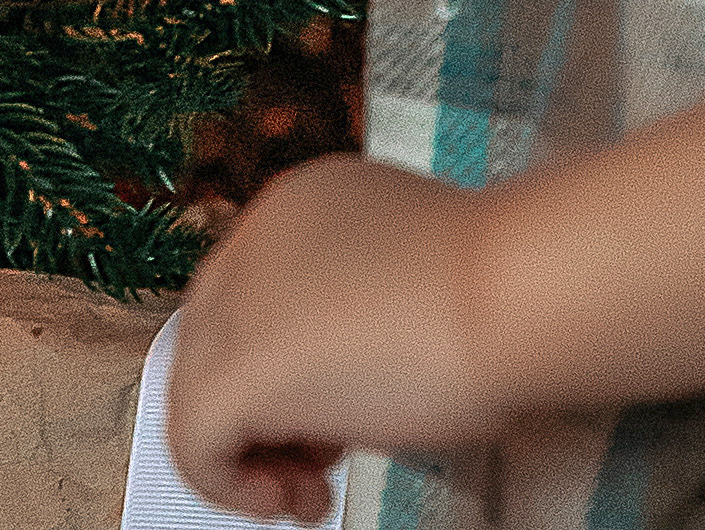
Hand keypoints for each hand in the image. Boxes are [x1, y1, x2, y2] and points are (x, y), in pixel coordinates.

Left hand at [167, 155, 486, 522]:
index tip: (333, 413)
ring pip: (194, 392)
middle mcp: (256, 237)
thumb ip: (357, 305)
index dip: (282, 366)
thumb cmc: (495, 290)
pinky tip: (299, 500)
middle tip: (320, 460)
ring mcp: (238, 298)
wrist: (511, 291)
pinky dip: (231, 487)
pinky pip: (193, 442)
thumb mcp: (411, 282)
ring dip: (248, 457)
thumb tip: (341, 372)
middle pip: (214, 341)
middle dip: (261, 413)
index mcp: (301, 204)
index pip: (252, 295)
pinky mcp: (235, 368)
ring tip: (311, 489)